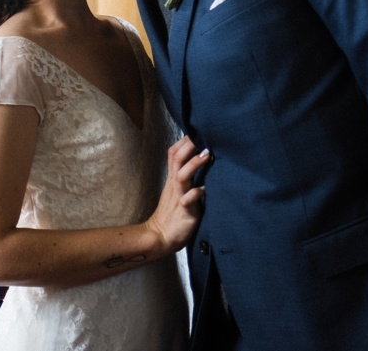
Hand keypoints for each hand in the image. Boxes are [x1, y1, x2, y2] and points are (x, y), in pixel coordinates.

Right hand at [144, 135, 210, 252]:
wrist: (160, 236)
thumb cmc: (173, 214)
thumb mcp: (177, 191)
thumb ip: (186, 177)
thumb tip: (201, 160)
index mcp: (173, 179)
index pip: (173, 153)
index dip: (184, 140)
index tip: (198, 130)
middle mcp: (174, 184)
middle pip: (176, 158)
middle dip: (189, 145)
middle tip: (203, 135)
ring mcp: (178, 197)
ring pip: (182, 175)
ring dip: (194, 164)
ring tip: (207, 155)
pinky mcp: (184, 211)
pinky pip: (188, 200)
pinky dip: (197, 193)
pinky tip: (205, 189)